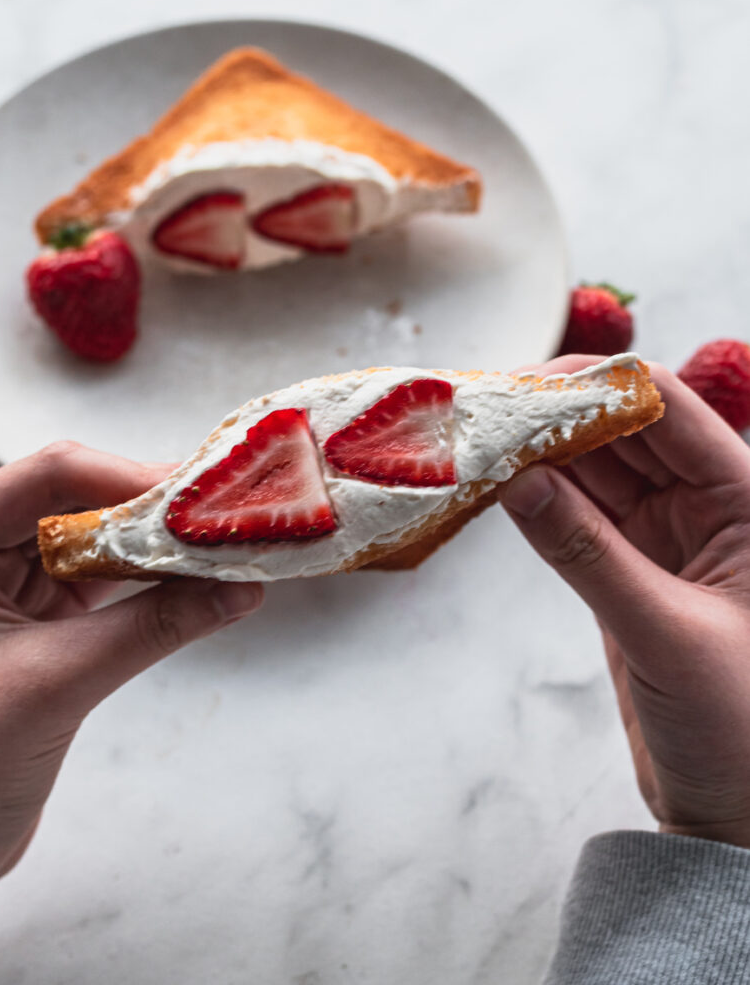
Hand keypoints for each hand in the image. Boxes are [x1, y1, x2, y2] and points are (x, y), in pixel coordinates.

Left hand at [0, 442, 262, 930]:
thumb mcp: (52, 686)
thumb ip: (152, 629)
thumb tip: (236, 586)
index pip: (48, 477)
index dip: (128, 477)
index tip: (200, 498)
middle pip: (79, 502)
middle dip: (155, 510)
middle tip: (229, 517)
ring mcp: (6, 596)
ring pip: (96, 546)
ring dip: (158, 549)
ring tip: (224, 548)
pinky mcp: (36, 634)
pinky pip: (103, 591)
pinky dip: (151, 589)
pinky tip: (197, 589)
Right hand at [499, 358, 749, 847]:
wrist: (732, 811)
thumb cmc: (739, 729)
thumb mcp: (665, 636)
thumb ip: (588, 555)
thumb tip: (519, 482)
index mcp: (748, 502)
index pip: (668, 412)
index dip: (595, 388)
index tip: (525, 386)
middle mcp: (708, 506)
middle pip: (622, 432)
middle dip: (555, 416)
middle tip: (483, 409)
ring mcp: (664, 536)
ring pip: (592, 472)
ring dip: (538, 456)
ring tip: (476, 441)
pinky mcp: (627, 569)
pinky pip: (576, 518)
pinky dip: (536, 502)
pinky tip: (496, 487)